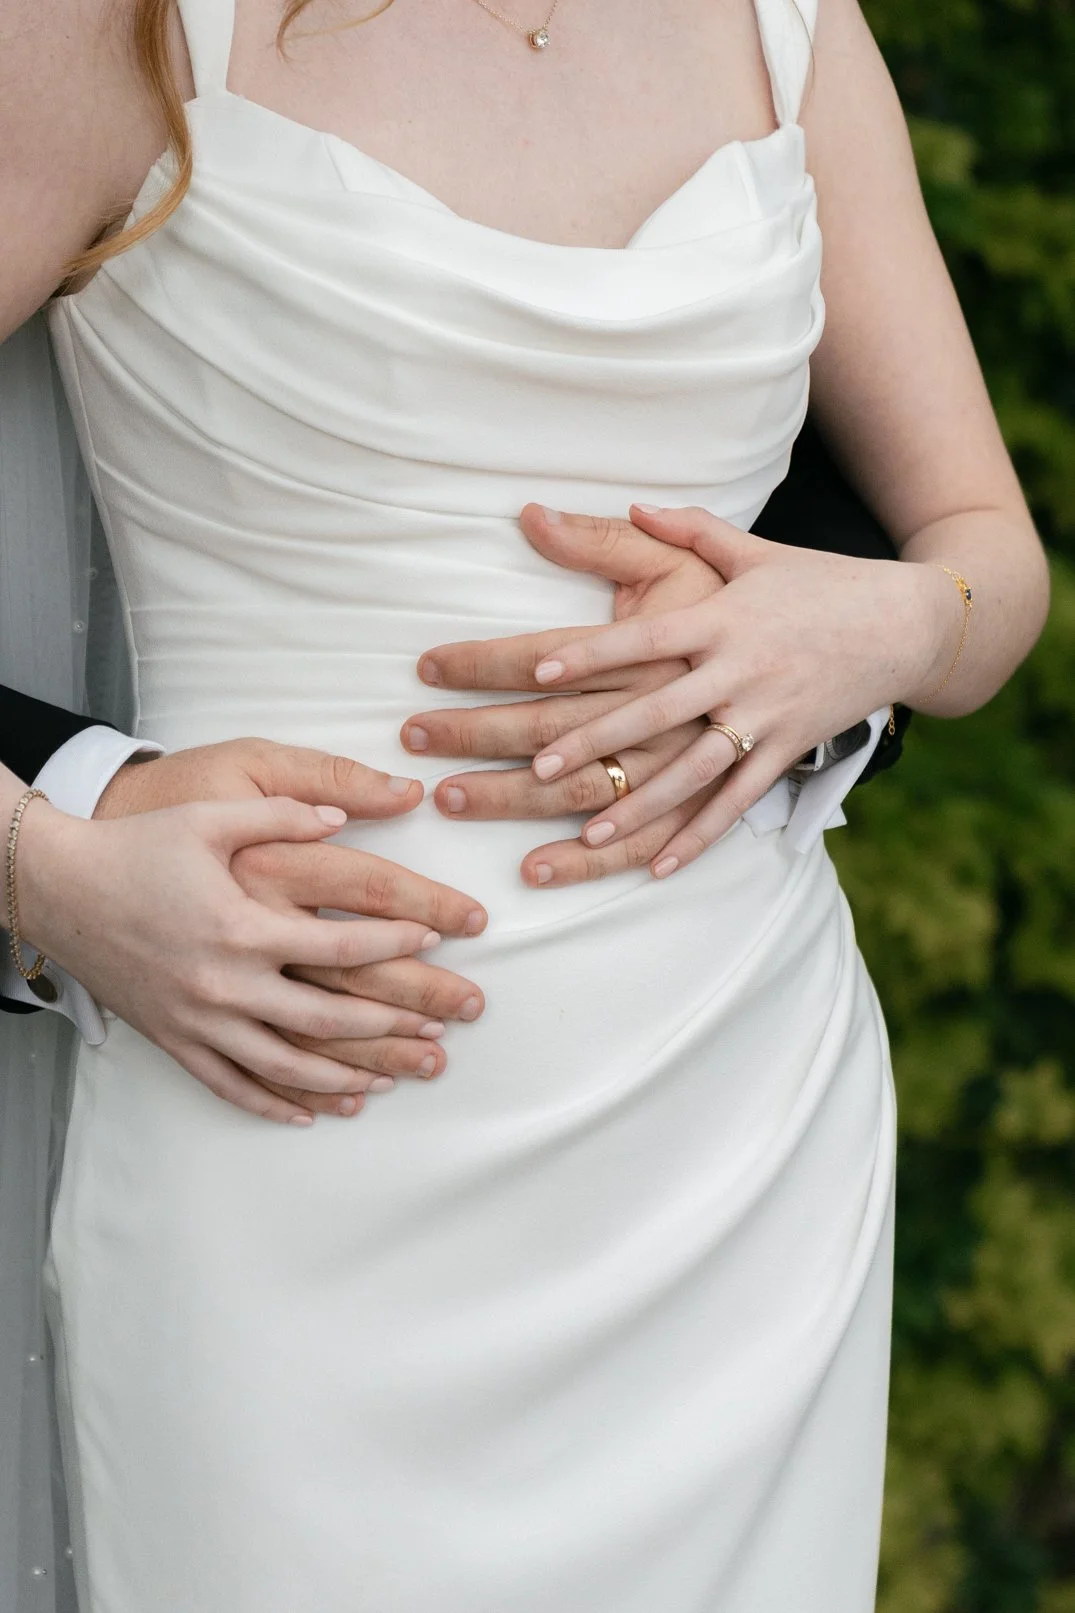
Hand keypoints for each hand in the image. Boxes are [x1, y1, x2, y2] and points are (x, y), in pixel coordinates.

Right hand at [75, 738, 486, 1120]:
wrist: (57, 889)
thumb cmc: (135, 846)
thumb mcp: (211, 814)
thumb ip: (285, 812)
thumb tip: (347, 814)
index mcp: (243, 923)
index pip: (342, 942)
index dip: (397, 940)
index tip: (439, 936)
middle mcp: (226, 981)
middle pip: (330, 1016)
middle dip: (396, 1024)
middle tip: (447, 1027)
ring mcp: (200, 1019)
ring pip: (289, 1064)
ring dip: (350, 1076)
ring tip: (397, 1079)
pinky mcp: (175, 1039)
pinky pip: (232, 1085)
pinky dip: (277, 1104)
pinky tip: (315, 1113)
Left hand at [524, 503, 954, 875]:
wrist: (906, 623)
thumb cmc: (822, 582)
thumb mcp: (756, 550)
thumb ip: (690, 529)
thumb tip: (633, 505)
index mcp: (725, 618)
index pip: (647, 638)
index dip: (594, 654)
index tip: (539, 670)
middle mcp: (741, 670)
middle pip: (658, 711)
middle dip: (597, 741)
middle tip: (537, 769)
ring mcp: (767, 716)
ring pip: (695, 770)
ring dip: (642, 804)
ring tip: (590, 831)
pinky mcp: (789, 750)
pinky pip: (739, 800)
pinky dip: (701, 835)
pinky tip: (660, 865)